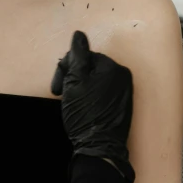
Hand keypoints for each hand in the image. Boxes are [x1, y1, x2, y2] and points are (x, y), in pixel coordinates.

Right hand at [51, 31, 135, 182]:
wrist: (99, 148)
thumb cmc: (85, 115)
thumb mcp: (75, 80)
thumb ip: (77, 55)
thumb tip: (79, 34)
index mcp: (113, 68)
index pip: (84, 56)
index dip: (67, 69)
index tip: (59, 86)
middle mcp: (123, 76)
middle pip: (90, 67)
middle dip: (74, 78)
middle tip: (63, 95)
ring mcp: (124, 92)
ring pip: (94, 80)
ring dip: (80, 88)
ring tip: (73, 104)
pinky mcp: (122, 105)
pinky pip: (102, 92)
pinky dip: (90, 97)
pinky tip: (83, 109)